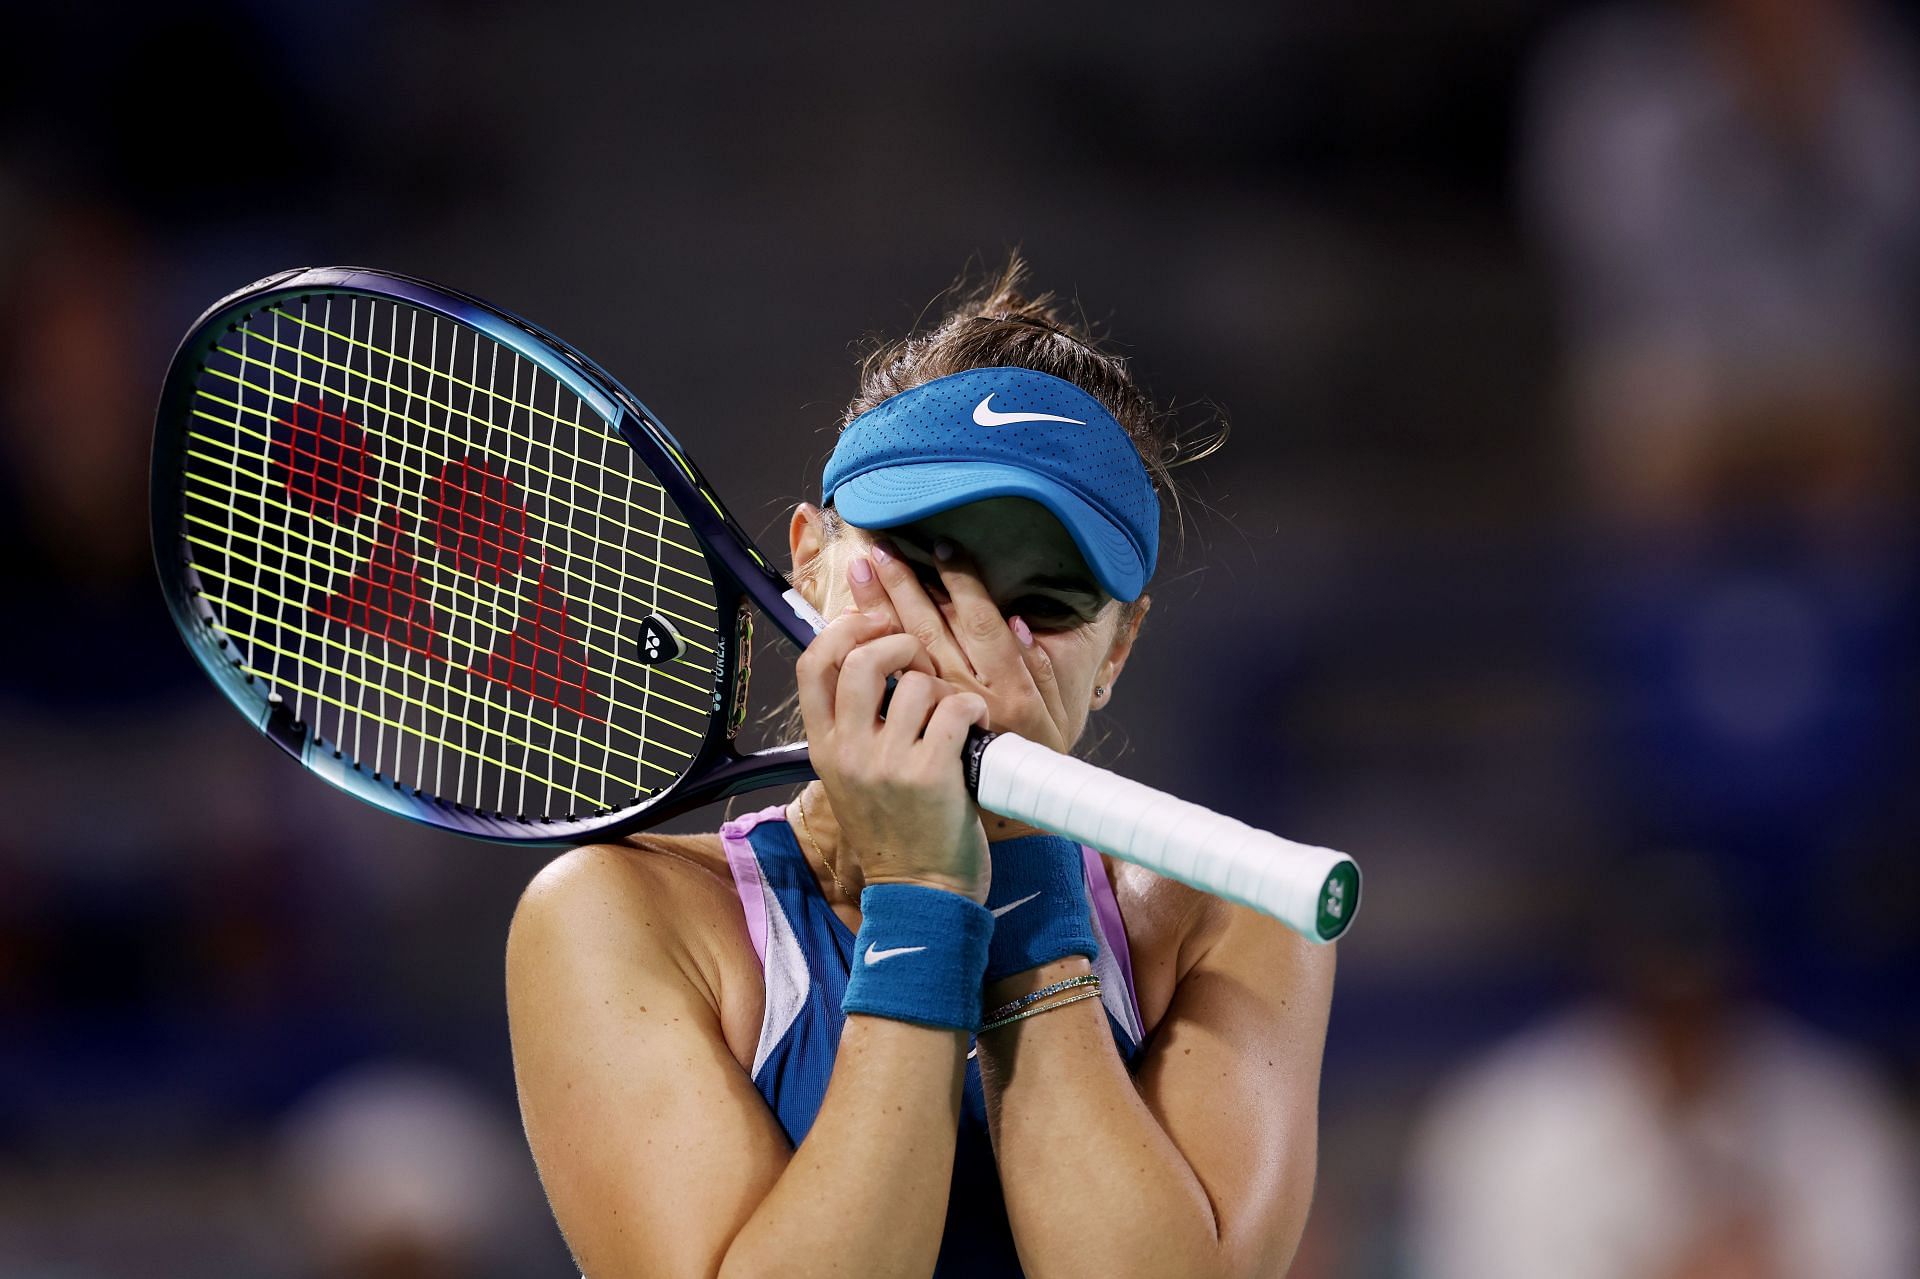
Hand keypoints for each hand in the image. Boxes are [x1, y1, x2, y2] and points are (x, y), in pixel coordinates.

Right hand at [794, 609, 992, 902]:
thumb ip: (855, 725)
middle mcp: (848, 751)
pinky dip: (972, 710)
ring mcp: (887, 763)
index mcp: (824, 747)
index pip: (812, 665)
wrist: (920, 893)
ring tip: (952, 714)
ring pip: (916, 683)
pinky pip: (954, 708)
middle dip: (900, 644)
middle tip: (922, 662)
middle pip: (861, 659)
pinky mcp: (931, 773)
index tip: (872, 621)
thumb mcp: (852, 777)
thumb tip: (872, 658)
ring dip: (944, 688)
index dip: (843, 628)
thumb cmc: (895, 831)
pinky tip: (975, 728)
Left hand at [847, 538, 1072, 755]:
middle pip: (930, 631)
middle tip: (880, 550)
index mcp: (1012, 690)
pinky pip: (881, 689)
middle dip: (904, 585)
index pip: (983, 623)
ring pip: (899, 655)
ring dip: (878, 612)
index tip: (943, 546)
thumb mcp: (1057, 718)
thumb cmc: (1027, 769)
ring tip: (861, 572)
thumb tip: (1018, 622)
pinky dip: (867, 658)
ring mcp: (930, 722)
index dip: (963, 582)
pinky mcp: (903, 738)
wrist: (982, 833)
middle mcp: (969, 700)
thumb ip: (1042, 669)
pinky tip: (851, 632)